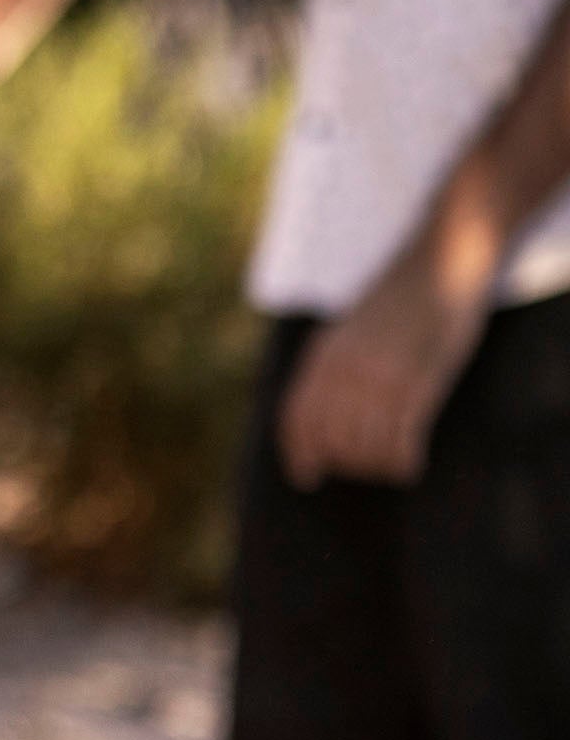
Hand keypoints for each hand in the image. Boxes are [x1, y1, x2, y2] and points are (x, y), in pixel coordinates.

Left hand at [278, 252, 490, 488]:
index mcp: (323, 355)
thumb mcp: (349, 329)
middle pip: (330, 440)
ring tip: (390, 465)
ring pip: (363, 445)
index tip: (306, 479)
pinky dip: (401, 461)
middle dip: (345, 463)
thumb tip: (319, 413)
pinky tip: (409, 465)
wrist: (442, 260)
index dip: (298, 454)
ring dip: (375, 466)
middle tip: (365, 466)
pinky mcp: (420, 380)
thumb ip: (332, 365)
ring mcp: (382, 376)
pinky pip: (400, 439)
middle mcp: (345, 369)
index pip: (297, 419)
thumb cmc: (399, 299)